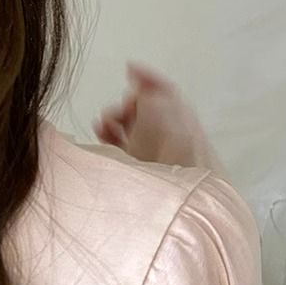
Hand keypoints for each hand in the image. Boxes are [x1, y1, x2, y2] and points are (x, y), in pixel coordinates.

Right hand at [93, 63, 225, 173]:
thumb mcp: (164, 124)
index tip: (129, 68)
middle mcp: (173, 140)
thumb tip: (141, 89)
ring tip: (103, 124)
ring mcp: (158, 158)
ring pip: (134, 129)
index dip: (149, 77)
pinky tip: (101, 136)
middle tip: (118, 110)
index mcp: (184, 125)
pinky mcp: (143, 174)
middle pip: (148, 110)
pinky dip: (111, 137)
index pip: (168, 93)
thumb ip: (153, 101)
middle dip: (127, 103)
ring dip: (116, 120)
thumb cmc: (174, 169)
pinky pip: (124, 147)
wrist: (179, 216)